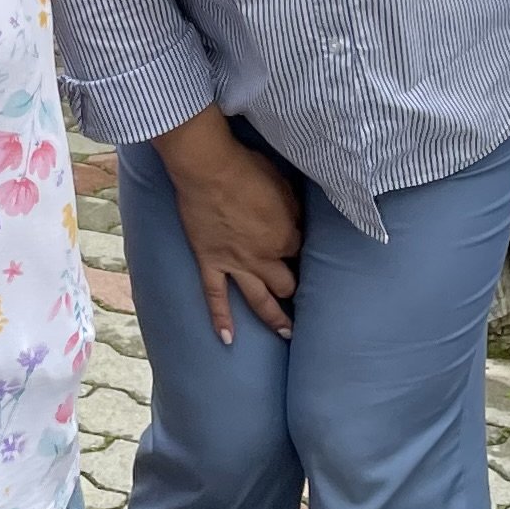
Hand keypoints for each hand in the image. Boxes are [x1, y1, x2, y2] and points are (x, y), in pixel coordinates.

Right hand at [151, 112, 299, 345]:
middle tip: (301, 296)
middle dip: (294, 288)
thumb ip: (293, 211)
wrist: (208, 169)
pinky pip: (215, 297)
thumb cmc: (247, 170)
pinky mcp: (210, 264)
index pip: (300, 251)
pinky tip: (228, 339)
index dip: (301, 250)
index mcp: (285, 238)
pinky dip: (221, 319)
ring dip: (274, 319)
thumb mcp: (283, 186)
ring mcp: (235, 265)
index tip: (301, 249)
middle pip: (286, 283)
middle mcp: (264, 259)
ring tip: (286, 334)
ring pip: (259, 301)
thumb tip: (296, 223)